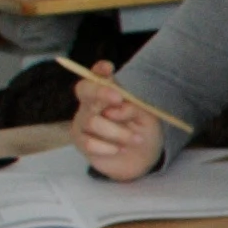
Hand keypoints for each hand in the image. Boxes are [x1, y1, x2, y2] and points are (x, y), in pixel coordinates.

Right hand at [71, 59, 160, 179]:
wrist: (141, 159)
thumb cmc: (143, 131)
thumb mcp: (147, 117)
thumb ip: (134, 108)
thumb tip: (118, 106)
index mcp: (108, 92)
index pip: (98, 76)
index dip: (99, 70)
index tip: (108, 68)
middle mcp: (91, 103)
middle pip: (85, 90)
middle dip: (101, 92)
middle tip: (119, 98)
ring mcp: (82, 121)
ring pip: (93, 121)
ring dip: (119, 132)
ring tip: (136, 139)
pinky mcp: (80, 140)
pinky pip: (89, 142)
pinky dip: (108, 147)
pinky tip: (121, 150)